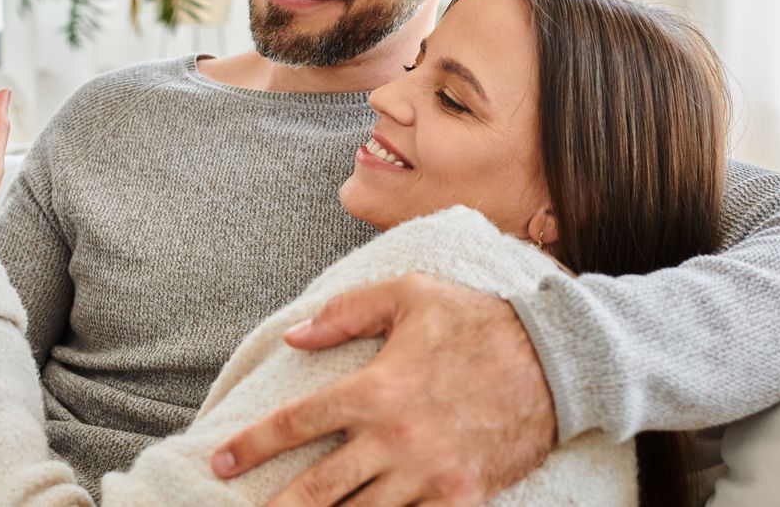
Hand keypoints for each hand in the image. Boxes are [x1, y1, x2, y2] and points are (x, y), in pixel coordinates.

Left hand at [210, 274, 556, 505]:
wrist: (558, 361)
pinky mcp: (461, 497)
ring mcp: (428, 474)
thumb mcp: (409, 293)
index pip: (296, 424)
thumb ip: (345, 313)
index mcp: (374, 388)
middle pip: (317, 489)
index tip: (221, 462)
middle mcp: (394, 439)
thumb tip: (293, 336)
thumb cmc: (477, 321)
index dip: (251, 445)